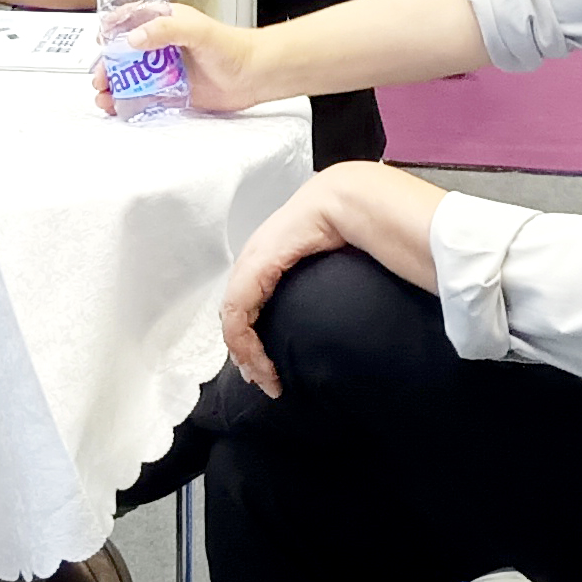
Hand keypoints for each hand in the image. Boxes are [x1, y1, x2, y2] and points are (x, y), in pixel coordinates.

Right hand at [87, 2, 273, 115]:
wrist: (255, 75)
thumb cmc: (232, 46)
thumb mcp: (196, 30)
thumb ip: (165, 29)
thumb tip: (133, 38)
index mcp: (166, 21)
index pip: (130, 20)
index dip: (112, 30)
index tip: (100, 41)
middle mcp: (162, 45)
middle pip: (124, 53)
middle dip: (107, 65)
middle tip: (100, 77)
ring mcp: (166, 69)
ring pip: (131, 76)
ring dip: (114, 85)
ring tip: (105, 96)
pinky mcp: (172, 90)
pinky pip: (145, 96)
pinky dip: (129, 101)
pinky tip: (120, 107)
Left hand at [219, 175, 352, 398]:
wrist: (348, 201)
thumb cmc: (347, 226)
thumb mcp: (328, 268)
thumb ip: (320, 289)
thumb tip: (335, 316)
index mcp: (267, 260)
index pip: (246, 306)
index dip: (252, 341)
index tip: (270, 370)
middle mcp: (253, 261)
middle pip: (236, 316)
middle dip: (246, 353)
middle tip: (265, 380)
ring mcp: (251, 263)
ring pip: (233, 318)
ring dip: (245, 353)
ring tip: (265, 377)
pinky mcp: (255, 268)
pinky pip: (239, 311)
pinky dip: (244, 340)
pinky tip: (258, 359)